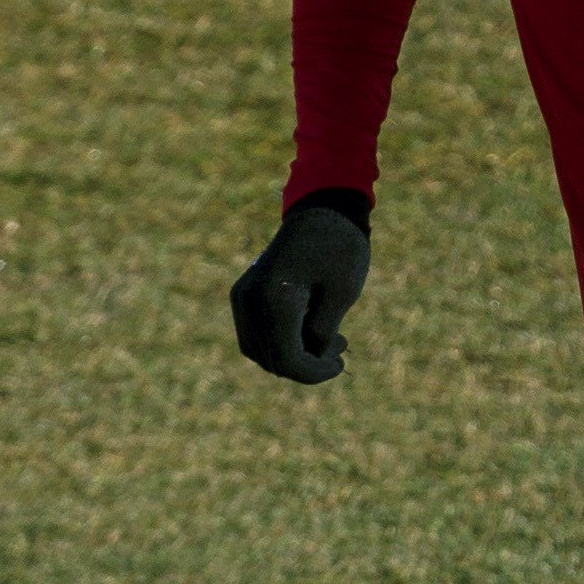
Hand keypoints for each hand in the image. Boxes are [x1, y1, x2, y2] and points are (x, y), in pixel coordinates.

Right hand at [230, 190, 372, 382]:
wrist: (322, 210)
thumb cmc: (339, 249)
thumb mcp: (340, 296)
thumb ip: (322, 334)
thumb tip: (309, 360)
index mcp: (273, 301)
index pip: (286, 360)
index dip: (313, 373)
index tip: (340, 366)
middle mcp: (249, 301)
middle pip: (271, 359)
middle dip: (306, 365)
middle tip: (340, 349)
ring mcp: (242, 297)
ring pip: (260, 350)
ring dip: (293, 354)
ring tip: (331, 341)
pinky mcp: (244, 294)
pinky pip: (257, 333)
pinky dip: (281, 340)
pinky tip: (311, 331)